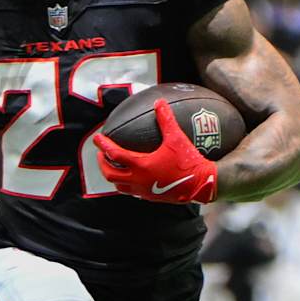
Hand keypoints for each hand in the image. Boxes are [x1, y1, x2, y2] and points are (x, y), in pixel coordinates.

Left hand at [93, 99, 217, 204]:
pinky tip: (132, 177)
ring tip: (113, 166)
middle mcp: (139, 180)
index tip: (97, 138)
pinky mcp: (151, 198)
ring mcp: (144, 191)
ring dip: (113, 176)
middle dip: (102, 164)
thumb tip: (159, 103)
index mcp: (142, 165)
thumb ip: (166, 120)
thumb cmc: (189, 162)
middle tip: (101, 154)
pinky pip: (133, 192)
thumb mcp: (177, 138)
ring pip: (120, 186)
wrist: (202, 185)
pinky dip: (127, 184)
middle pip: (110, 174)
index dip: (103, 145)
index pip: (114, 155)